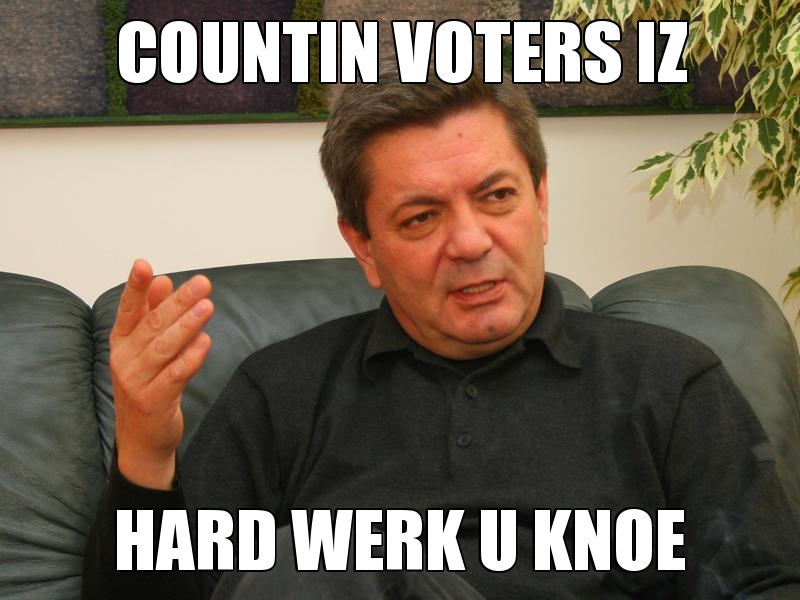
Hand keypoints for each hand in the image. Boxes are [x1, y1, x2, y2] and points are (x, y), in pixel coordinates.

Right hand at [110, 259, 213, 489]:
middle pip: (153, 325)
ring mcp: (137, 382)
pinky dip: (191, 357)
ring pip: (164, 348)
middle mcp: (124, 359)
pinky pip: (175, 375)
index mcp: (121, 341)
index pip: (129, 309)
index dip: (136, 287)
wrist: (141, 439)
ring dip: (188, 325)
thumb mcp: (146, 349)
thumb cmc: (147, 384)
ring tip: (207, 306)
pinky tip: (205, 341)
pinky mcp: (154, 401)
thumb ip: (153, 314)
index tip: (144, 264)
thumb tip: (163, 280)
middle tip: (202, 283)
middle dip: (178, 302)